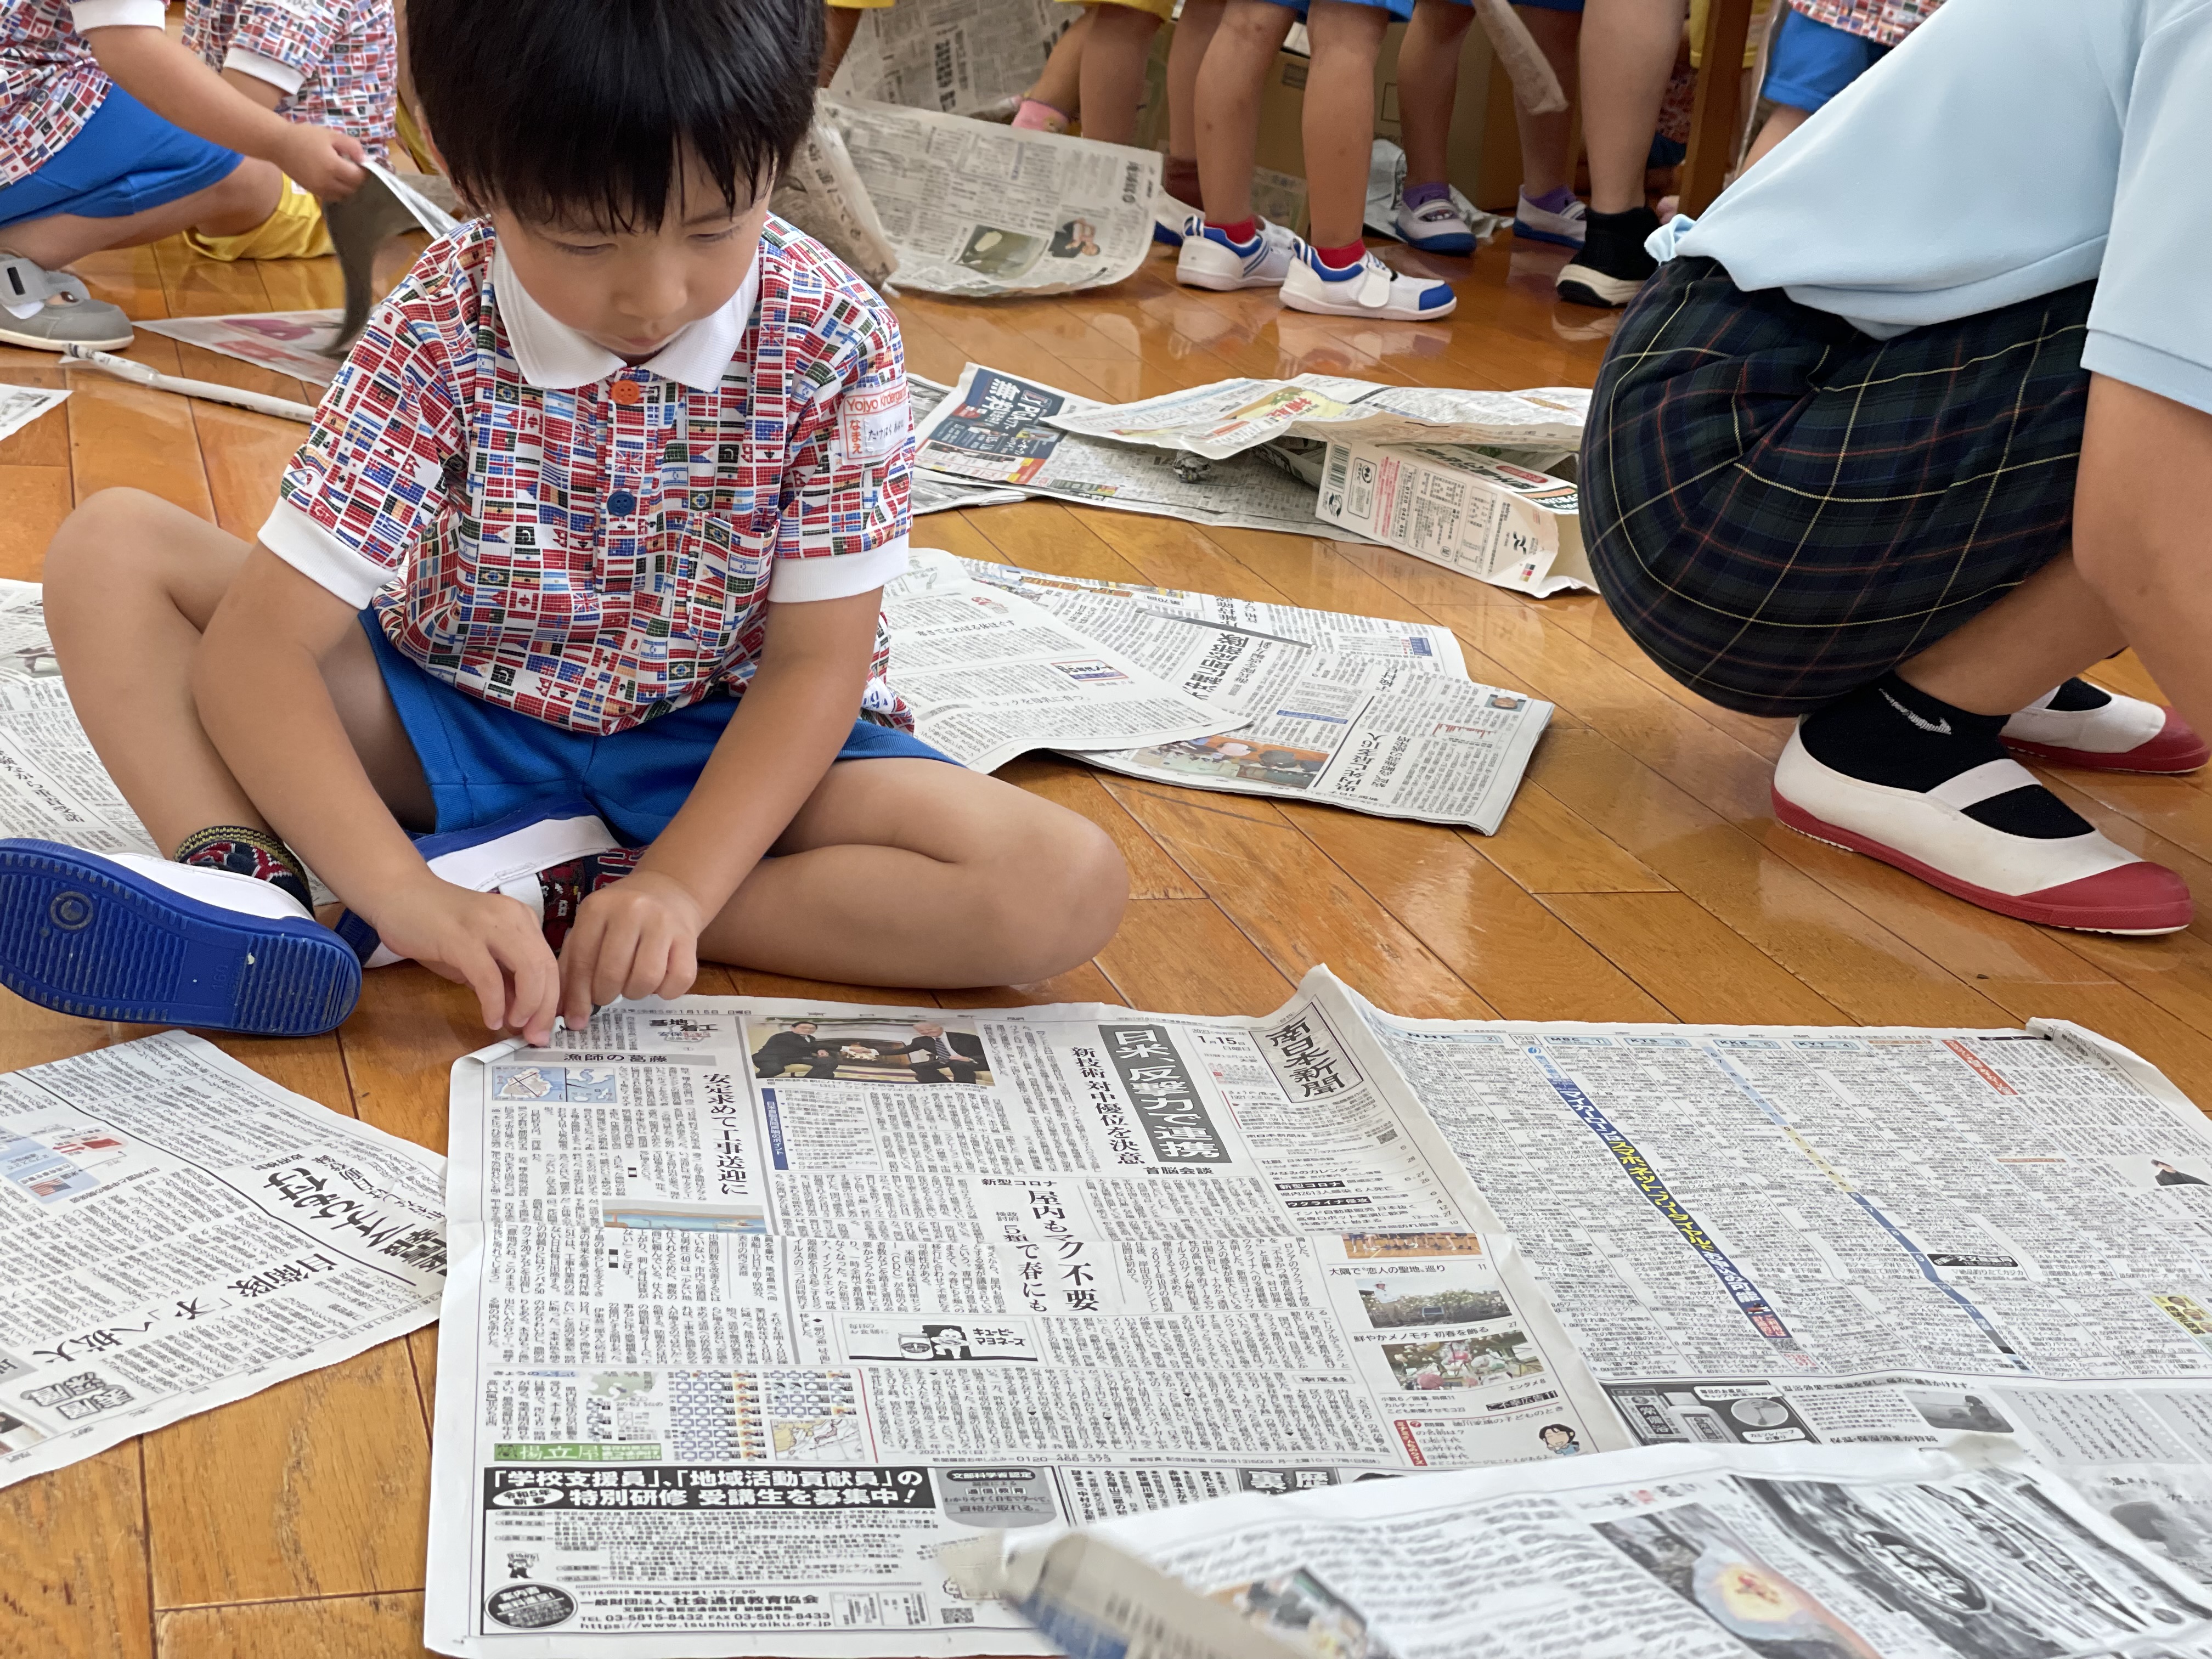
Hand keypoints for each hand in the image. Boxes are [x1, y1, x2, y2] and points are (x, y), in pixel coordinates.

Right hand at [279, 123, 366, 198]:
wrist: (278, 144)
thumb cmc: (305, 136)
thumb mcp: (331, 135)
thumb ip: (351, 146)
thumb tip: (365, 159)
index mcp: (333, 166)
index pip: (359, 178)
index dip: (365, 172)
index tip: (364, 164)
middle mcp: (327, 182)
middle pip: (354, 189)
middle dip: (358, 181)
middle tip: (356, 169)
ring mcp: (319, 189)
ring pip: (344, 196)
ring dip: (349, 188)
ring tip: (346, 175)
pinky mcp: (313, 192)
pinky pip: (333, 197)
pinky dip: (339, 192)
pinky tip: (337, 180)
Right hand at [367, 878, 560, 1044]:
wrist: (397, 894)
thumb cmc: (436, 926)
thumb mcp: (478, 953)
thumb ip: (502, 977)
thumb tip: (521, 1010)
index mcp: (521, 919)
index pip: (549, 963)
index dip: (552, 1000)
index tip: (543, 1027)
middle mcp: (511, 917)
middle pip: (545, 968)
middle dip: (545, 1009)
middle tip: (535, 1036)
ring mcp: (487, 925)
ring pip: (527, 970)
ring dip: (527, 1006)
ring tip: (514, 1025)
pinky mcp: (460, 937)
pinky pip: (489, 977)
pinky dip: (494, 1003)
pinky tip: (491, 1018)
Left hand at [557, 871, 705, 1030]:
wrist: (668, 890)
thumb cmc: (622, 916)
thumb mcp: (591, 928)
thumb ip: (573, 966)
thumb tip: (565, 1013)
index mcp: (598, 907)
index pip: (582, 961)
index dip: (577, 996)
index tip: (576, 1019)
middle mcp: (631, 910)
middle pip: (613, 973)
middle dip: (606, 994)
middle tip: (607, 993)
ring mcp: (663, 922)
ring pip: (646, 979)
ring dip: (636, 992)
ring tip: (633, 983)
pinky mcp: (688, 937)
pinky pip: (678, 980)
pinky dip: (666, 991)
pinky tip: (659, 981)